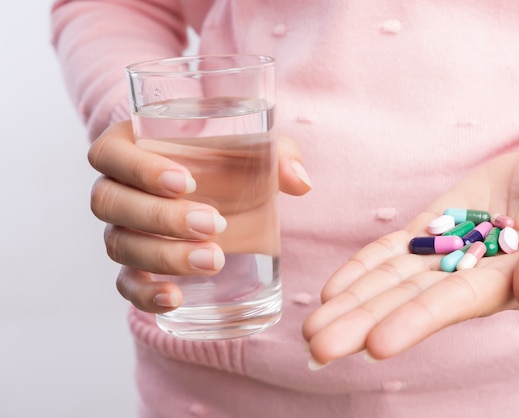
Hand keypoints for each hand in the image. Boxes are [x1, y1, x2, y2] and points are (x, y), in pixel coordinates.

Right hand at [88, 120, 311, 312]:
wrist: (223, 190)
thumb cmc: (230, 159)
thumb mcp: (254, 148)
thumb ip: (278, 154)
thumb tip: (301, 182)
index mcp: (132, 146)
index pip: (110, 154)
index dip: (139, 169)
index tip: (186, 182)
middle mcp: (117, 188)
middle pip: (110, 203)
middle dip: (160, 217)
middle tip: (213, 224)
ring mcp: (122, 229)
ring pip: (119, 244)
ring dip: (162, 255)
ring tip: (213, 261)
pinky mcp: (136, 265)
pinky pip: (125, 283)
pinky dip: (145, 294)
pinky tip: (174, 299)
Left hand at [302, 142, 518, 366]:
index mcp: (501, 283)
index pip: (450, 306)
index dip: (413, 323)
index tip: (375, 344)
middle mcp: (463, 276)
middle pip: (405, 303)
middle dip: (361, 324)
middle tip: (317, 347)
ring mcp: (441, 253)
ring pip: (388, 282)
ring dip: (350, 304)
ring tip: (312, 328)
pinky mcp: (428, 229)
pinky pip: (390, 251)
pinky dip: (361, 269)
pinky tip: (332, 291)